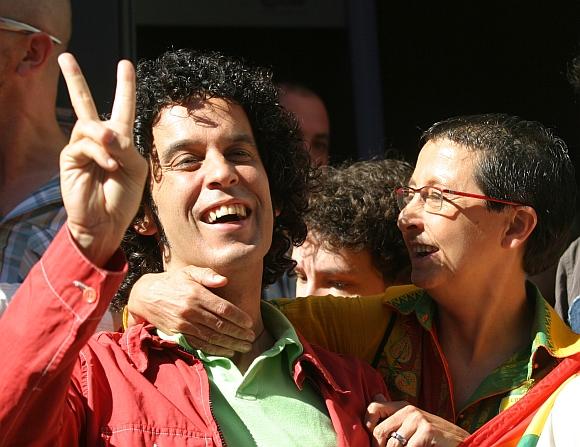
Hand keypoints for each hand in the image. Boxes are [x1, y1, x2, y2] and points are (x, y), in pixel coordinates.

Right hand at [58, 53, 146, 265]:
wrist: (107, 222)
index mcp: (120, 140)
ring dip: (104, 137)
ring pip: (89, 124)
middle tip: (66, 57)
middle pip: (85, 103)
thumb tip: (105, 130)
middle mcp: (99, 140)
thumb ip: (124, 145)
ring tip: (113, 155)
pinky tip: (108, 167)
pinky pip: (83, 144)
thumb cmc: (123, 197)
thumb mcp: (135, 168)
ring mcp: (82, 148)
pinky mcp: (70, 158)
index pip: (122, 108)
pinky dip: (99, 154)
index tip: (126, 65)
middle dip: (75, 80)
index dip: (125, 87)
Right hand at [127, 266, 255, 355]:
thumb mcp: (189, 272)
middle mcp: (190, 310)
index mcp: (196, 294)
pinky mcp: (177, 334)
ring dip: (230, 344)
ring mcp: (183, 324)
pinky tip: (227, 352)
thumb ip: (207, 275)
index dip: (238, 317)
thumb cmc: (172, 282)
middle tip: (251, 338)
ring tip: (244, 347)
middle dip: (238, 333)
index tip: (250, 323)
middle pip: (220, 325)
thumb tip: (224, 280)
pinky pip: (199, 344)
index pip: (223, 308)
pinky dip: (215, 350)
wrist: (145, 296)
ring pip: (212, 337)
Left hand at [366, 396, 468, 446]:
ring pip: (393, 444)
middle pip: (379, 431)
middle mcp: (409, 410)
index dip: (368, 425)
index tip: (374, 442)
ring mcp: (418, 419)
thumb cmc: (433, 437)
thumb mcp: (412, 423)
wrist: (460, 442)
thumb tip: (376, 396)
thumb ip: (393, 414)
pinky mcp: (427, 431)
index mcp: (402, 406)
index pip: (373, 408)